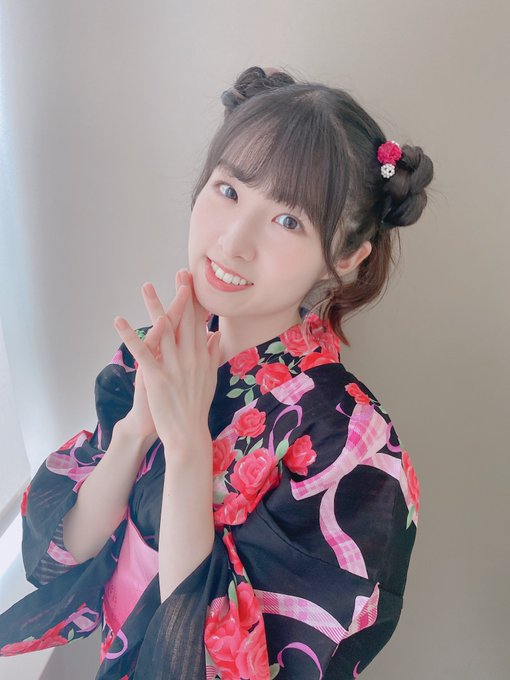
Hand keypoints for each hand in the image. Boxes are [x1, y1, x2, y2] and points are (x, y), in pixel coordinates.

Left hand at [113, 271, 220, 454]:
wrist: (189, 434)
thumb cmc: (197, 407)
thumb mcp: (210, 378)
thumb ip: (211, 354)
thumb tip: (214, 334)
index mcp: (201, 356)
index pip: (199, 322)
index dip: (195, 301)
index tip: (193, 282)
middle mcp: (190, 357)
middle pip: (184, 320)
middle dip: (181, 295)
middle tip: (180, 272)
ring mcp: (174, 367)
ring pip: (163, 330)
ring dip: (153, 306)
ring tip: (146, 286)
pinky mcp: (158, 378)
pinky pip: (142, 352)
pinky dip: (129, 336)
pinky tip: (119, 321)